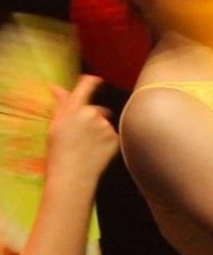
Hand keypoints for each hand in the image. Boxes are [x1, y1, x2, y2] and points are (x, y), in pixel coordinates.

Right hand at [45, 75, 117, 192]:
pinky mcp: (115, 138)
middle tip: (83, 135)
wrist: (73, 174)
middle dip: (94, 118)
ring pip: (106, 124)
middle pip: (98, 110)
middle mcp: (91, 114)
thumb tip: (56, 87)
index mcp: (73, 108)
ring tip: (89, 146)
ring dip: (100, 130)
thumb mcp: (56, 124)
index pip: (86, 87)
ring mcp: (105, 126)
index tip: (96, 80)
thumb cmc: (59, 151)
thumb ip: (61, 104)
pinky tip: (97, 151)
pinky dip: (108, 141)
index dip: (92, 82)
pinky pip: (113, 136)